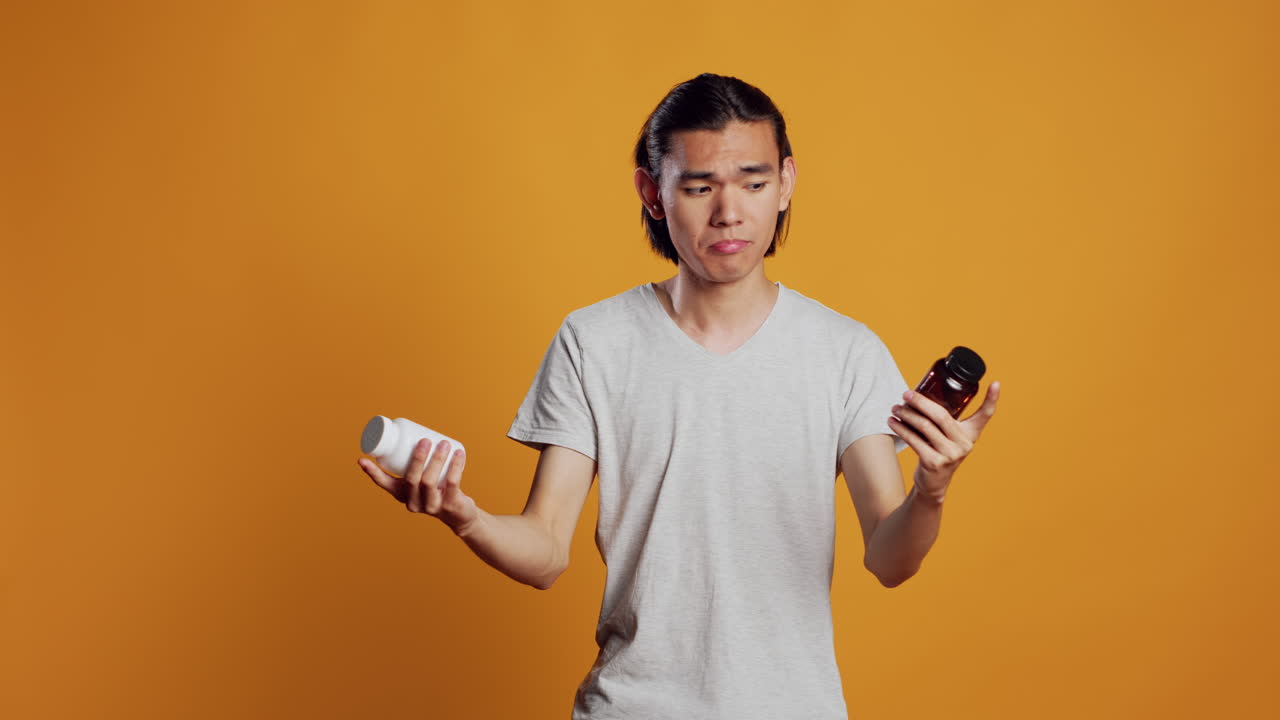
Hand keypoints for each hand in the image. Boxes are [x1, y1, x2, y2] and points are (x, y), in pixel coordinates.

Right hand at [358, 437, 478, 534]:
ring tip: (444, 443)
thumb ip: (413, 463)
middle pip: (411, 479)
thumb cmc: (435, 490)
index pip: (384, 484)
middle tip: (425, 440)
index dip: (372, 472)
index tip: (362, 459)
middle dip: (417, 458)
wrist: (458, 515)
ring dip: (437, 459)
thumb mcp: (420, 480)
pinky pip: (452, 482)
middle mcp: (413, 503)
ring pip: (429, 481)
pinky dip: (455, 466)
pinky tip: (458, 453)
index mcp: (402, 495)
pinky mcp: (450, 505)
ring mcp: (431, 506)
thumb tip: (409, 432)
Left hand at [888, 381, 1000, 502]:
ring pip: (925, 426)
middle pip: (941, 415)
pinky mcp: (934, 462)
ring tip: (896, 408)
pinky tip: (893, 422)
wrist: (933, 484)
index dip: (992, 399)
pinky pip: (915, 440)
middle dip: (921, 402)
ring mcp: (950, 454)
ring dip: (907, 415)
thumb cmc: (939, 452)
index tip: (996, 383)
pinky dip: (901, 429)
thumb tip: (917, 395)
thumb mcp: (948, 437)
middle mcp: (964, 444)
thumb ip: (943, 421)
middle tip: (906, 394)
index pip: (986, 415)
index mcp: (970, 434)